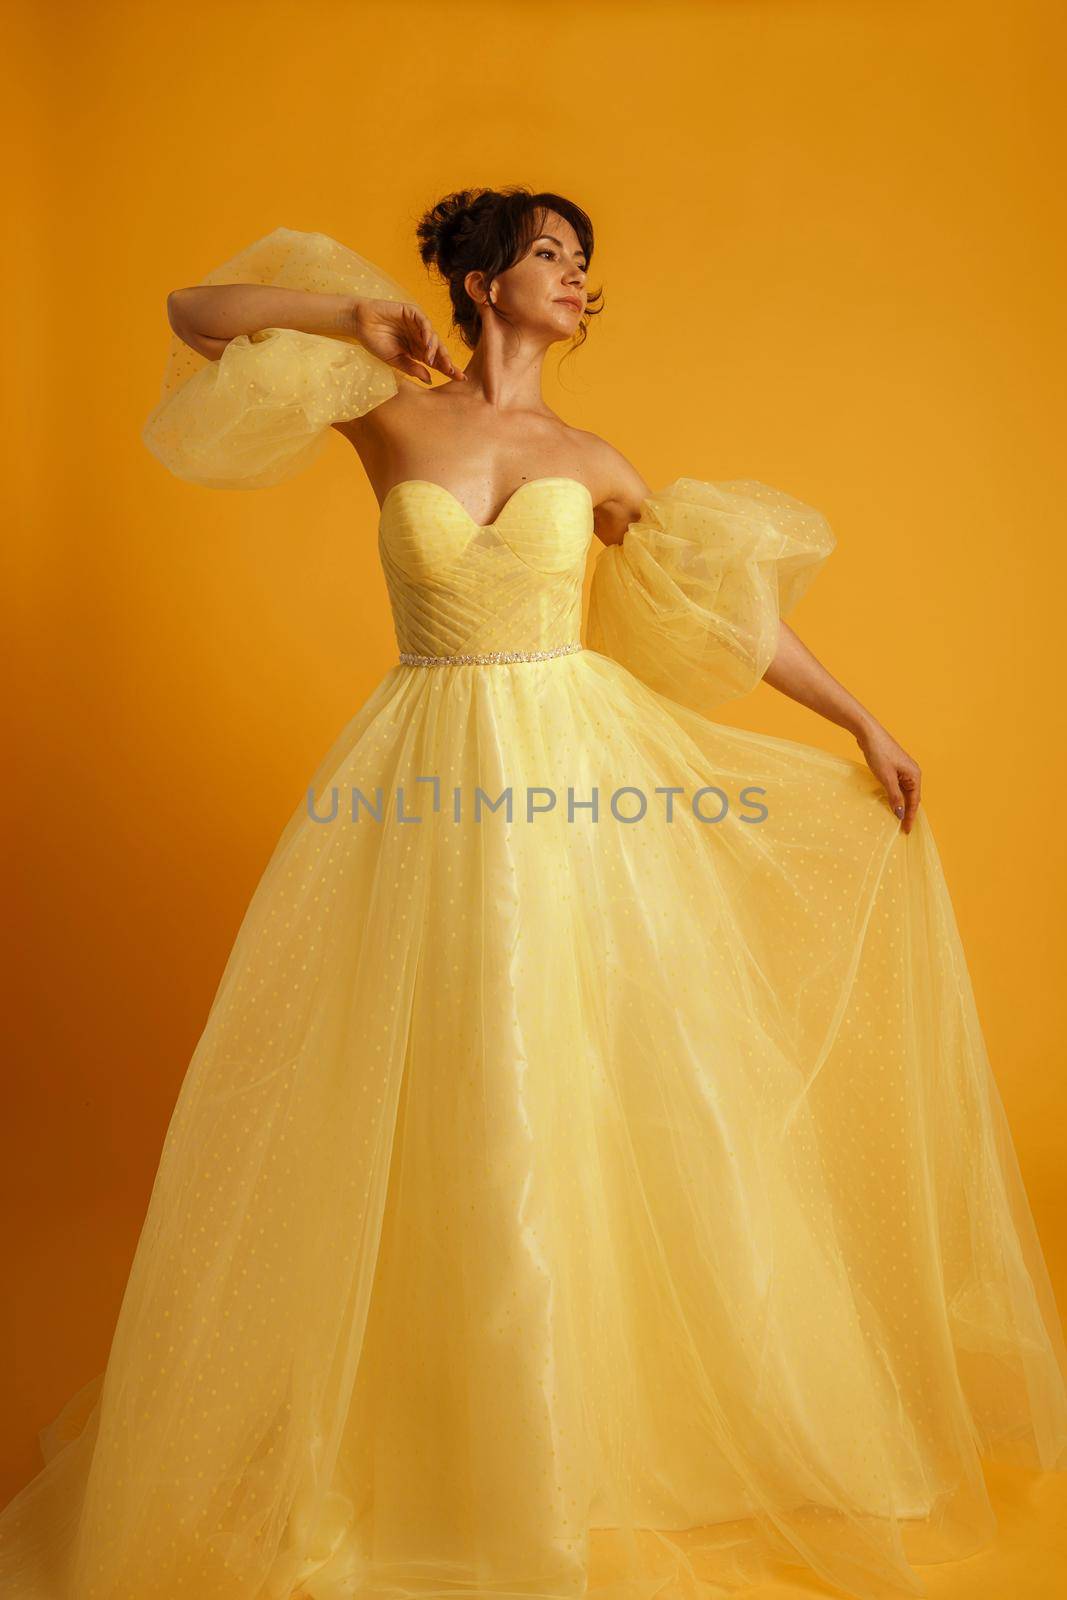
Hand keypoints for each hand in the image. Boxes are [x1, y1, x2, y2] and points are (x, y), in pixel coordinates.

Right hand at [349, 298, 465, 385]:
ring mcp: (417, 325)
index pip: (436, 362)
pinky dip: (426, 332)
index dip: (448, 369)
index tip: (460, 379)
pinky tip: (427, 343)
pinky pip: (424, 322)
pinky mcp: (412, 312)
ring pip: (433, 337)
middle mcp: (420, 338)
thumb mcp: (395, 360)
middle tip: (454, 372)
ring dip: (434, 349)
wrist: (360, 323)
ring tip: (431, 360)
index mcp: (417, 351)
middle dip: (447, 361)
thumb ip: (412, 368)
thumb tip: (430, 380)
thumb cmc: (375, 342)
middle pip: (439, 350)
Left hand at [854, 720, 921, 832]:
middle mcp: (912, 773)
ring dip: (900, 804)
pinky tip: (889, 802)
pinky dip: (894, 796)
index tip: (905, 830)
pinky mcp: (894, 767)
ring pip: (904, 792)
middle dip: (907, 812)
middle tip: (902, 828)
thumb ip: (894, 796)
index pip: (914, 801)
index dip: (910, 816)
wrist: (868, 734)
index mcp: (914, 775)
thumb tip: (900, 813)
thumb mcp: (886, 778)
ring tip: (896, 819)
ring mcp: (903, 770)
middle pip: (911, 798)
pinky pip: (897, 786)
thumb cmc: (879, 753)